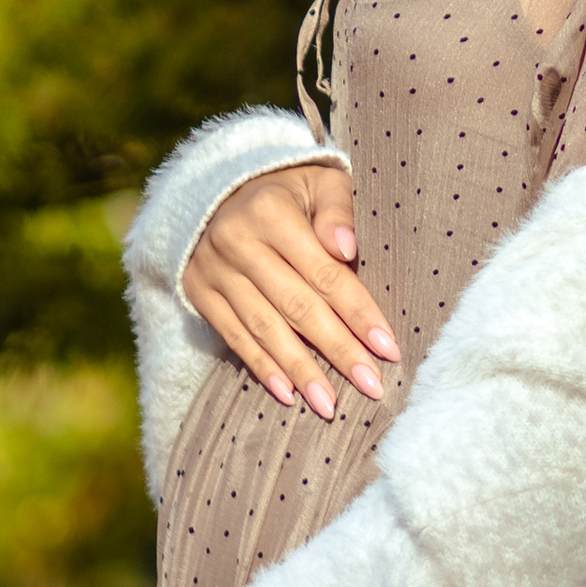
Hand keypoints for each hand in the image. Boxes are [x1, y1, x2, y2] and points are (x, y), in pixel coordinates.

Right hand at [181, 165, 400, 420]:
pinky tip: (288, 395)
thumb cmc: (287, 189)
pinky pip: (233, 336)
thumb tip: (347, 249)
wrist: (217, 188)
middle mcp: (237, 242)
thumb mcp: (318, 181)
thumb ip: (336, 211)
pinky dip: (261, 367)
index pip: (324, 272)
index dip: (357, 312)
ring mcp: (213, 271)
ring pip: (264, 329)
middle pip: (297, 307)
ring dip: (300, 371)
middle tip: (370, 386)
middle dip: (337, 350)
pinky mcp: (197, 292)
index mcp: (272, 212)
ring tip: (329, 406)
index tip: (388, 349)